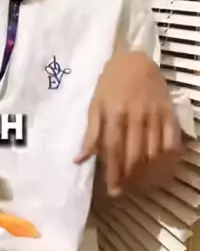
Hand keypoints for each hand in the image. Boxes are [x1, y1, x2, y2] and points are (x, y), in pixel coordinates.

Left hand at [76, 51, 181, 196]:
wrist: (135, 60)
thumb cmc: (110, 83)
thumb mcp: (95, 104)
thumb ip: (90, 133)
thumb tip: (79, 160)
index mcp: (114, 113)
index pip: (114, 150)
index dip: (114, 173)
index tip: (112, 191)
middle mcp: (136, 116)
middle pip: (134, 155)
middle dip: (128, 176)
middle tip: (123, 189)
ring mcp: (155, 114)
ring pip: (153, 152)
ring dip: (146, 171)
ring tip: (137, 181)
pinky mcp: (169, 113)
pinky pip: (171, 141)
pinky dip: (166, 157)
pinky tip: (159, 166)